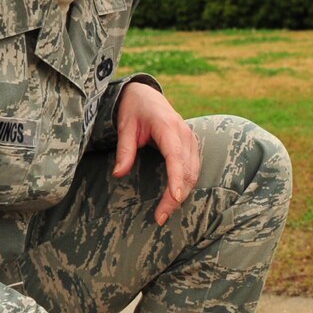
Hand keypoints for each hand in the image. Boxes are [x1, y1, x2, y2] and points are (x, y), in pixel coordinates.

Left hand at [112, 80, 200, 223]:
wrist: (145, 94)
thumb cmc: (134, 109)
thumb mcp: (124, 127)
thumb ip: (124, 150)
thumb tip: (118, 174)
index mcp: (168, 126)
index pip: (175, 156)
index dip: (176, 178)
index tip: (175, 197)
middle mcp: (184, 133)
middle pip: (187, 170)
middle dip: (177, 196)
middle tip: (160, 218)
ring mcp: (190, 139)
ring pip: (194, 172)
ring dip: (183, 194)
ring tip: (166, 213)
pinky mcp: (191, 145)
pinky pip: (194, 168)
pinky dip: (187, 185)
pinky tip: (175, 199)